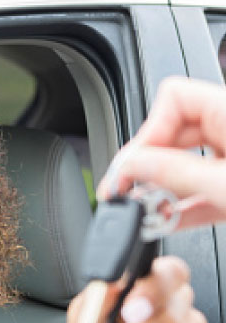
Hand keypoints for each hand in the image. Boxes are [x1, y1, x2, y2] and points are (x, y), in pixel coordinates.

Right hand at [97, 76, 225, 229]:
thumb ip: (178, 175)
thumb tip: (132, 167)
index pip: (173, 99)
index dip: (145, 133)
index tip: (128, 168)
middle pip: (172, 135)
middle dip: (144, 166)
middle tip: (120, 193)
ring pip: (183, 166)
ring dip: (158, 191)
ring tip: (139, 213)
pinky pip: (200, 191)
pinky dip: (179, 208)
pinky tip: (163, 223)